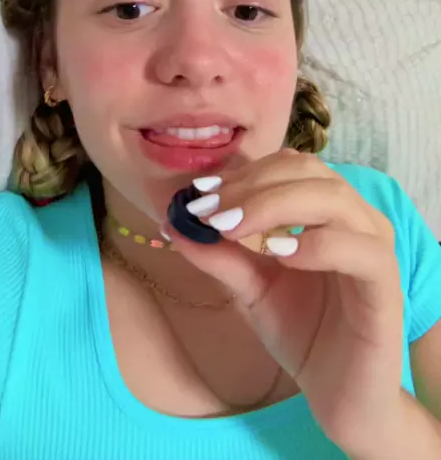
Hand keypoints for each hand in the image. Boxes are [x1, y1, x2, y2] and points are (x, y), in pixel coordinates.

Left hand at [166, 149, 403, 455]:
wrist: (340, 397)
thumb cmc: (303, 333)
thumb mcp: (253, 289)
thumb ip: (222, 255)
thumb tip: (175, 224)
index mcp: (326, 210)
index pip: (289, 165)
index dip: (243, 174)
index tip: (199, 195)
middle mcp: (355, 217)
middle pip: (308, 172)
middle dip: (251, 186)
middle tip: (209, 211)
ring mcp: (375, 247)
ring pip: (332, 198)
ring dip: (274, 205)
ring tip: (230, 227)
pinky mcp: (387, 285)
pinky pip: (360, 249)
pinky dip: (317, 243)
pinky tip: (280, 254)